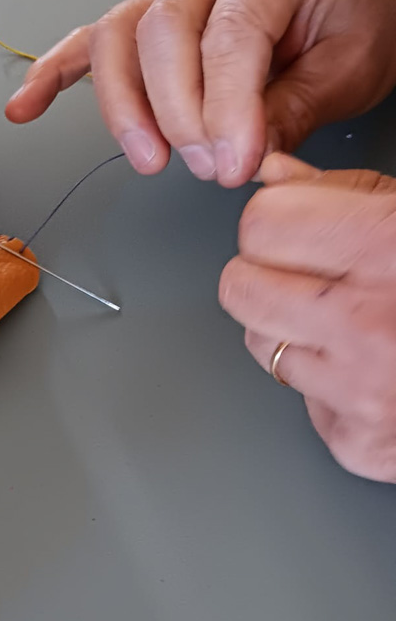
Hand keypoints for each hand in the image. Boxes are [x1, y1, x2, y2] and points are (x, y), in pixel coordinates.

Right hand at [6, 0, 395, 185]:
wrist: (348, 5)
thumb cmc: (351, 24)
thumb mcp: (346, 69)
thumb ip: (290, 112)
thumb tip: (240, 157)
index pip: (229, 36)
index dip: (226, 108)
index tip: (234, 165)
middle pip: (159, 33)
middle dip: (175, 113)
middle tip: (205, 166)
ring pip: (116, 40)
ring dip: (122, 109)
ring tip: (148, 158)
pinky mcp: (144, 23)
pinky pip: (88, 45)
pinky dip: (53, 75)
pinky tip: (26, 107)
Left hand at [219, 153, 395, 481]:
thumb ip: (347, 192)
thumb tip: (273, 176)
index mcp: (388, 250)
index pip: (260, 223)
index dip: (277, 219)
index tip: (297, 224)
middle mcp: (370, 325)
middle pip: (239, 286)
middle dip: (267, 273)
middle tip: (316, 273)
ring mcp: (363, 393)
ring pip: (261, 345)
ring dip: (293, 330)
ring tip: (357, 323)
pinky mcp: (361, 444)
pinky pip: (302, 400)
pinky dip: (328, 384)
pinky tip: (378, 370)